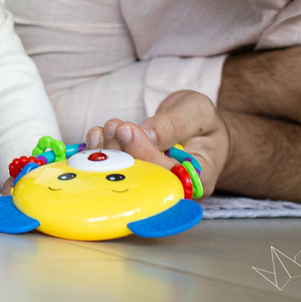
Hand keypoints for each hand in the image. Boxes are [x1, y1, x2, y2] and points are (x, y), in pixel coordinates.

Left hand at [86, 90, 228, 197]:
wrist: (198, 130)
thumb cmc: (202, 123)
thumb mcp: (196, 112)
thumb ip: (172, 124)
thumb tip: (145, 135)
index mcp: (198, 179)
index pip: (168, 176)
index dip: (143, 155)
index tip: (128, 130)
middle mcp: (173, 189)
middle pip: (142, 180)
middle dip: (122, 152)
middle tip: (115, 126)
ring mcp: (151, 185)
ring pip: (124, 176)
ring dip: (110, 150)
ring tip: (111, 126)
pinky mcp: (135, 177)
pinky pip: (114, 171)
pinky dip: (102, 151)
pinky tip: (98, 135)